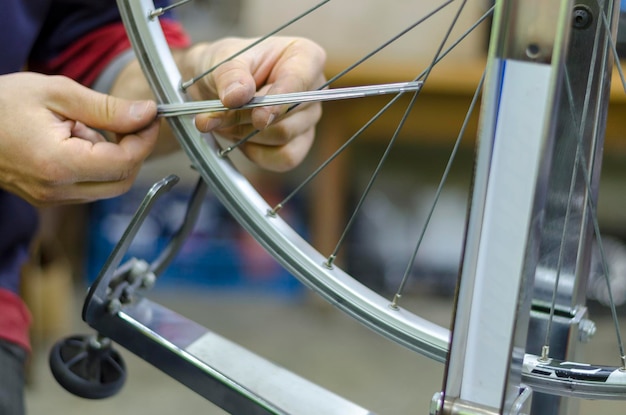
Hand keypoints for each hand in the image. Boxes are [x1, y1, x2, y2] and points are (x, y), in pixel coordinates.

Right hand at [0, 72, 157, 205]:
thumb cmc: (0, 104)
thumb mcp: (57, 93)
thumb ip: (106, 108)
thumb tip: (145, 114)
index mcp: (59, 164)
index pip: (124, 163)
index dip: (144, 140)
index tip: (150, 119)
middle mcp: (57, 190)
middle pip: (122, 181)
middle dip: (133, 151)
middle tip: (127, 121)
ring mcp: (52, 198)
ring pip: (107, 187)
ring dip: (112, 158)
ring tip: (84, 126)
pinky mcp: (49, 198)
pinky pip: (88, 187)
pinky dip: (95, 165)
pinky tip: (75, 140)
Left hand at [181, 37, 326, 171]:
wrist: (215, 88)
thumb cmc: (227, 66)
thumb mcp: (221, 59)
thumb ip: (229, 74)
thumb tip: (238, 96)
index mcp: (304, 56)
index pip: (300, 81)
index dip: (279, 101)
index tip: (258, 117)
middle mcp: (314, 88)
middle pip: (288, 115)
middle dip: (247, 118)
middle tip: (216, 114)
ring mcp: (309, 118)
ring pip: (283, 137)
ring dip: (246, 134)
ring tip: (225, 121)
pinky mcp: (300, 143)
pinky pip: (285, 159)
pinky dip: (257, 153)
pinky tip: (241, 139)